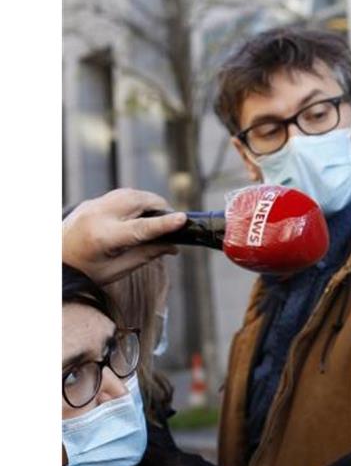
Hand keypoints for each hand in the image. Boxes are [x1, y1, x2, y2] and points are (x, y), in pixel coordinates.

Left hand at [62, 189, 186, 284]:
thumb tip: (173, 246)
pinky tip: (139, 215)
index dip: (164, 224)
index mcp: (103, 237)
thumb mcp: (117, 270)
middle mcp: (97, 216)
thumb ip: (147, 255)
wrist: (50, 263)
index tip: (183, 219)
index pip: (141, 228)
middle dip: (160, 207)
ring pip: (131, 193)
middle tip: (173, 222)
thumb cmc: (84, 272)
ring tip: (158, 217)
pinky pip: (120, 195)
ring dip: (148, 201)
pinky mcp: (90, 203)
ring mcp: (91, 206)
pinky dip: (135, 201)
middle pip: (138, 201)